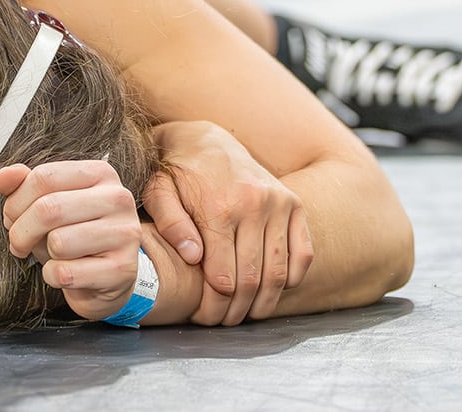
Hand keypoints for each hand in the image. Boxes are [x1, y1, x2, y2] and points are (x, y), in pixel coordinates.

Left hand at [0, 160, 143, 321]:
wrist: (108, 276)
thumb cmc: (74, 233)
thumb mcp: (49, 203)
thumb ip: (23, 185)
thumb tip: (2, 177)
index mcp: (99, 173)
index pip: (44, 177)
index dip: (16, 201)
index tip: (10, 217)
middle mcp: (118, 198)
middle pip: (48, 208)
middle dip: (21, 231)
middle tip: (18, 242)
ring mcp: (124, 233)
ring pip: (58, 242)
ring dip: (42, 254)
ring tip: (50, 255)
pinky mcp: (122, 268)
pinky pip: (66, 273)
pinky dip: (53, 276)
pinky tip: (63, 273)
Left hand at [143, 121, 313, 324]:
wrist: (205, 139)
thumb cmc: (175, 172)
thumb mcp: (158, 192)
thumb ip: (171, 224)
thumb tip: (193, 257)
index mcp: (219, 206)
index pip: (223, 274)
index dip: (215, 304)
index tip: (205, 317)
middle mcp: (255, 205)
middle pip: (252, 278)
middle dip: (237, 309)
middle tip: (225, 322)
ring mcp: (279, 204)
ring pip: (280, 272)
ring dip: (266, 302)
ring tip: (248, 314)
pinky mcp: (295, 204)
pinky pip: (304, 253)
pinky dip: (293, 278)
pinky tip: (275, 290)